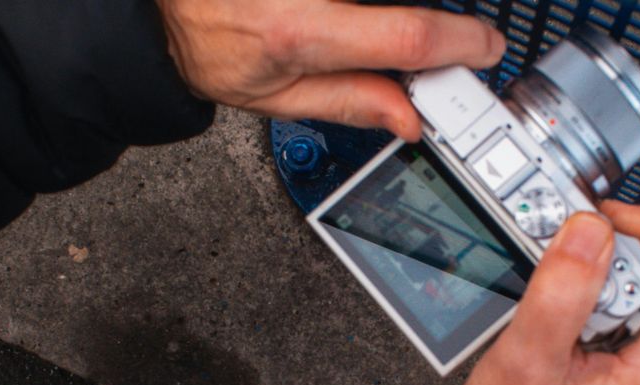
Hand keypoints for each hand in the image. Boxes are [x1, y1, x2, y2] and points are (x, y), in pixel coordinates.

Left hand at [153, 0, 505, 140]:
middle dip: (436, 22)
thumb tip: (409, 118)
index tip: (484, 48)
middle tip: (440, 41)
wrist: (155, 8)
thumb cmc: (208, 48)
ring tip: (380, 31)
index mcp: (300, 33)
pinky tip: (362, 15)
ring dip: (394, 11)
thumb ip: (349, 102)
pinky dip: (370, 5)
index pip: (408, 34)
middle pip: (405, 2)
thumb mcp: (273, 100)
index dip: (460, 43)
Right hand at [453, 203, 639, 384]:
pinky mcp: (621, 368)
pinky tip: (555, 305)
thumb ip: (561, 292)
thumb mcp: (527, 360)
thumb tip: (589, 230)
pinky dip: (588, 296)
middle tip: (567, 248)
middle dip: (616, 251)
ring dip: (598, 274)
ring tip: (554, 281)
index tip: (606, 219)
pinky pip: (619, 313)